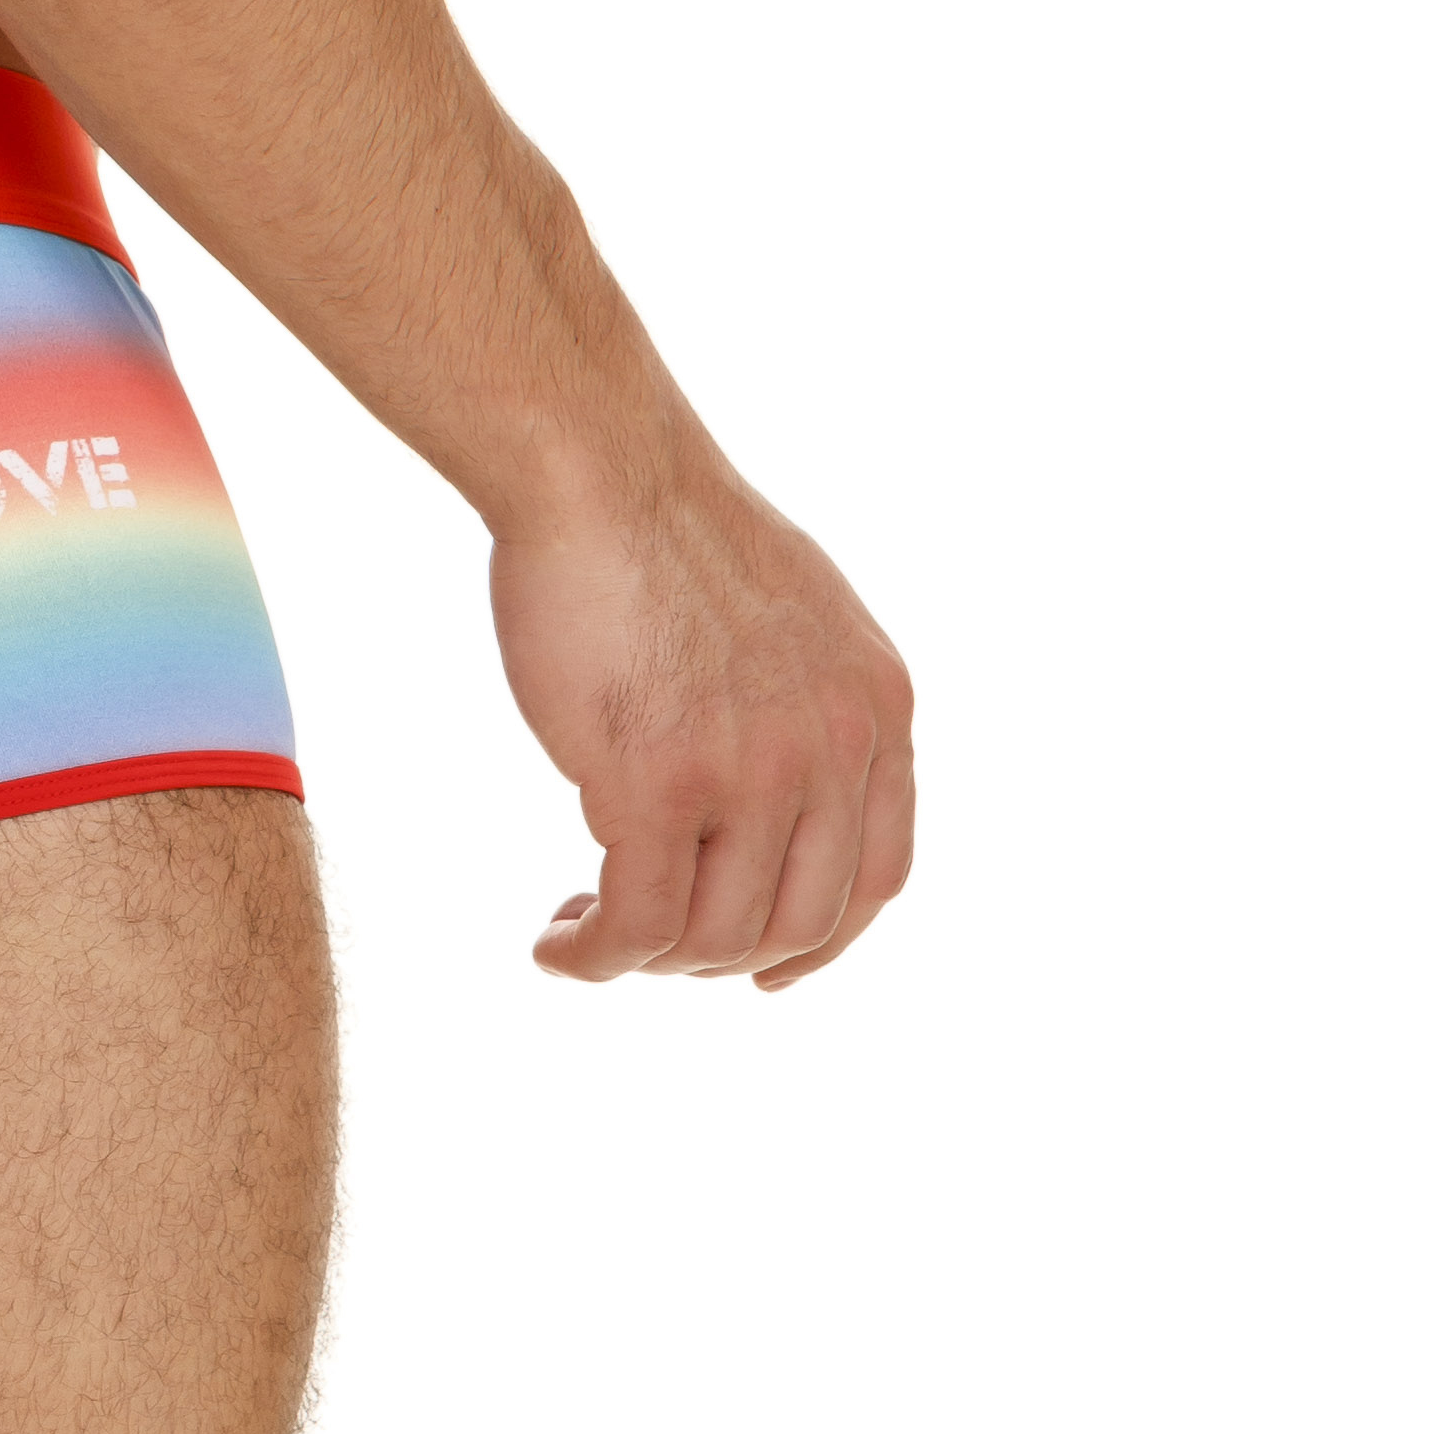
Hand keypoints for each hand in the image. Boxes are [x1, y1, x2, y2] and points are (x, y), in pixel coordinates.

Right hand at [486, 454, 913, 990]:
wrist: (594, 464)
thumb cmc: (659, 522)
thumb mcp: (794, 613)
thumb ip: (807, 703)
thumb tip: (774, 788)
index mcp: (876, 706)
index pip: (878, 877)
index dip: (821, 942)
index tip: (764, 968)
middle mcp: (833, 747)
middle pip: (799, 923)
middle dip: (719, 957)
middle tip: (647, 941)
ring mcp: (752, 770)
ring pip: (715, 938)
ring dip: (647, 961)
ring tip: (583, 932)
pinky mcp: (657, 783)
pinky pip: (637, 923)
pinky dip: (594, 957)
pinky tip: (555, 946)